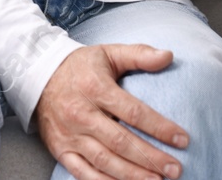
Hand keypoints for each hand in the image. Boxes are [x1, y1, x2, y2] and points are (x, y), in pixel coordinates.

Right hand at [33, 44, 188, 179]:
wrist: (38, 77)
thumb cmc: (81, 67)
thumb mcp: (109, 53)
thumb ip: (140, 54)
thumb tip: (169, 56)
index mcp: (95, 88)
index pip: (133, 112)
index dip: (160, 127)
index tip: (183, 139)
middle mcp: (81, 113)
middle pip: (121, 142)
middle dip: (150, 158)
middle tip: (175, 169)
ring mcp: (69, 135)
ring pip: (104, 161)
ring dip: (132, 175)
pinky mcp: (60, 150)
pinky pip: (83, 173)